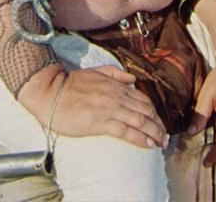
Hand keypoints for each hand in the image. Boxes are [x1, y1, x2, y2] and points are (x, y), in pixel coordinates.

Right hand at [19, 64, 167, 148]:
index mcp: (116, 86)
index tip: (159, 123)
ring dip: (154, 133)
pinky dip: (140, 138)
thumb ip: (115, 74)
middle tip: (164, 136)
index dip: (154, 113)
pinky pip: (126, 131)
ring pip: (139, 121)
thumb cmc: (71, 83)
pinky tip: (148, 144)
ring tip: (161, 143)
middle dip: (158, 125)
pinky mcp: (100, 122)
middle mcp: (117, 97)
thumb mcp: (96, 71)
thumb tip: (132, 79)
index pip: (143, 100)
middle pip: (145, 111)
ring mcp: (110, 109)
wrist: (51, 92)